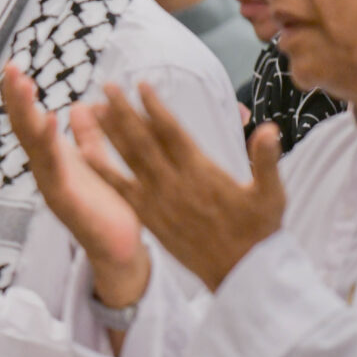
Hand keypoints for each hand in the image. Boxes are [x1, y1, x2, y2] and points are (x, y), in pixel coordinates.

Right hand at [1, 64, 148, 308]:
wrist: (121, 250)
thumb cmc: (109, 208)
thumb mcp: (98, 163)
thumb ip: (89, 137)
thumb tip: (80, 107)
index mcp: (56, 160)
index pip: (33, 122)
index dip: (22, 97)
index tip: (15, 68)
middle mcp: (48, 171)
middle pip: (26, 129)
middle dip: (16, 99)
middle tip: (11, 68)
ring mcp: (52, 186)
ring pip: (34, 143)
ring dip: (27, 112)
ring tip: (23, 84)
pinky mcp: (65, 200)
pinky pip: (54, 167)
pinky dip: (50, 142)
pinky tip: (51, 119)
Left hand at [83, 83, 285, 291]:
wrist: (239, 272)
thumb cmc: (258, 230)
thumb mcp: (271, 194)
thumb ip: (266, 160)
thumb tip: (270, 129)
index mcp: (201, 173)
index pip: (172, 132)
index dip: (155, 107)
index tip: (141, 85)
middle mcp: (174, 183)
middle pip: (142, 140)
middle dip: (123, 111)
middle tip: (107, 85)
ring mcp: (157, 200)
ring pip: (128, 160)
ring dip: (109, 133)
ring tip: (92, 109)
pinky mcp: (148, 215)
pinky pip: (120, 189)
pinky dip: (102, 170)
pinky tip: (85, 153)